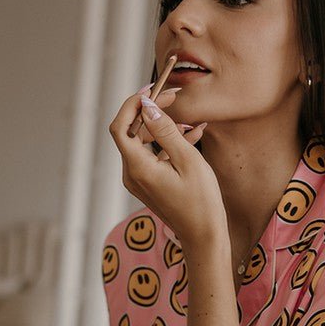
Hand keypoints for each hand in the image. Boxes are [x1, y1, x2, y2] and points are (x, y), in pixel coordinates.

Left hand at [108, 87, 224, 253]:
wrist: (204, 236)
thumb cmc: (201, 201)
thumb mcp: (187, 160)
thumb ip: (166, 131)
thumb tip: (148, 106)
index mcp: (138, 168)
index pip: (120, 127)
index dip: (132, 104)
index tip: (152, 90)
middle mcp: (132, 173)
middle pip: (132, 132)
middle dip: (151, 111)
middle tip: (174, 96)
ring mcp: (139, 179)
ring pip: (145, 142)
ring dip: (165, 127)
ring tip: (191, 119)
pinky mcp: (149, 182)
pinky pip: (154, 155)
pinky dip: (169, 143)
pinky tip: (194, 133)